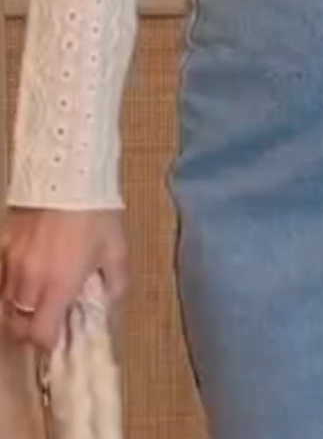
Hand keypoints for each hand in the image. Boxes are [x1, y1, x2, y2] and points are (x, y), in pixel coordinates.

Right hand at [0, 208, 126, 352]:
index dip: (49, 343)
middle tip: (50, 319)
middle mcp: (31, 279)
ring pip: (6, 303)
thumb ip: (114, 288)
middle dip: (33, 328)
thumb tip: (110, 317)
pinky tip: (24, 276)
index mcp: (60, 285)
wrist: (70, 174)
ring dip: (21, 308)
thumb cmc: (97, 212)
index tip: (60, 336)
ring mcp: (13, 261)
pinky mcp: (4, 243)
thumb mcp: (116, 251)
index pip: (40, 336)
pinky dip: (8, 284)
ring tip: (39, 297)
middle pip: (18, 325)